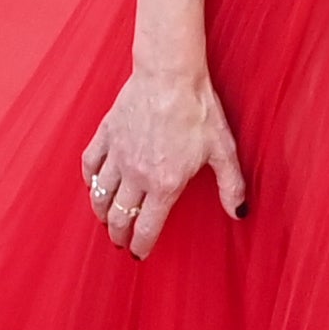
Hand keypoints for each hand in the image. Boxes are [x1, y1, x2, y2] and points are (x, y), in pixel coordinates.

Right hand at [80, 65, 248, 257]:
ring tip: (106, 220)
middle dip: (118, 235)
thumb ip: (231, 185)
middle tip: (120, 241)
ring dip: (102, 213)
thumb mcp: (223, 150)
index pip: (146, 228)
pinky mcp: (106, 135)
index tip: (139, 253)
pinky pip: (90, 165)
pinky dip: (89, 180)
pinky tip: (93, 185)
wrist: (169, 75)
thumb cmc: (198, 110)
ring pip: (101, 196)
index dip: (141, 246)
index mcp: (164, 185)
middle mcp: (136, 175)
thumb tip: (239, 212)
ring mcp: (118, 155)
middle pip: (119, 217)